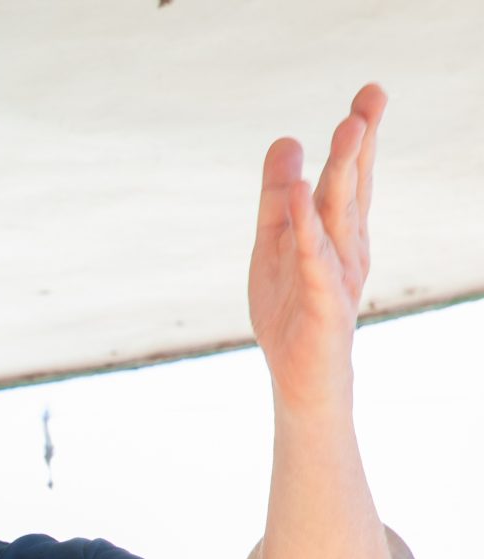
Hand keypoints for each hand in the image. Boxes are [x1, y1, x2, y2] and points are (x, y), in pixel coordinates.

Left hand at [248, 83, 383, 409]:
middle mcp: (346, 247)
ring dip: (342, 172)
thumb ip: (277, 197)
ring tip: (347, 129)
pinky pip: (312, 258)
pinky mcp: (320, 301)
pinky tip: (300, 194)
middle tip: (371, 96)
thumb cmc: (291, 310)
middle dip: (360, 143)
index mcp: (338, 232)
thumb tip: (286, 139)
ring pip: (338, 215)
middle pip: (351, 187)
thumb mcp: (275, 243)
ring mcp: (337, 273)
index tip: (371, 92)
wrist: (302, 377)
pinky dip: (305, 226)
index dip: (361, 137)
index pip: (351, 177)